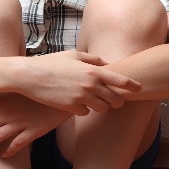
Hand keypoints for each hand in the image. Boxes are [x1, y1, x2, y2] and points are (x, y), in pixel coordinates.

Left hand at [0, 93, 70, 157]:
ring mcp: (21, 122)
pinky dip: (10, 150)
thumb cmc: (41, 88)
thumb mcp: (21, 87)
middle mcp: (9, 113)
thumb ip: (6, 93)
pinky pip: (19, 143)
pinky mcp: (34, 130)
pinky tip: (4, 155)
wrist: (63, 93)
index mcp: (4, 102)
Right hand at [15, 50, 140, 113]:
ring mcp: (80, 98)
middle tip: (114, 100)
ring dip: (101, 105)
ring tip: (93, 100)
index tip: (140, 89)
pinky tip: (76, 103)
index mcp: (93, 71)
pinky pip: (86, 113)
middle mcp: (90, 85)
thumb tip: (107, 64)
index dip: (132, 86)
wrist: (29, 76)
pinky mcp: (70, 108)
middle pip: (115, 99)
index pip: (120, 81)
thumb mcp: (74, 55)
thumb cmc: (52, 63)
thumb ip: (93, 60)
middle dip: (116, 100)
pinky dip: (84, 109)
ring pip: (102, 108)